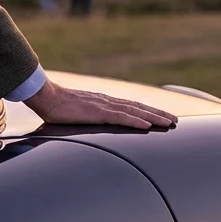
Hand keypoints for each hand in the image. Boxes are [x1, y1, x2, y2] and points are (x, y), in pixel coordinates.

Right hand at [24, 80, 177, 129]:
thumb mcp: (78, 114)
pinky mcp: (97, 112)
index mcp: (105, 102)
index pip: (132, 107)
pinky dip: (136, 120)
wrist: (45, 97)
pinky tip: (147, 125)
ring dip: (154, 117)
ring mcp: (104, 106)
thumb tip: (95, 124)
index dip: (149, 112)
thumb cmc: (57, 106)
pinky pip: (121, 117)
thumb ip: (90, 118)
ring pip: (135, 111)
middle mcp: (108, 101)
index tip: (163, 117)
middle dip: (159, 114)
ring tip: (169, 122)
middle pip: (139, 108)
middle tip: (175, 121)